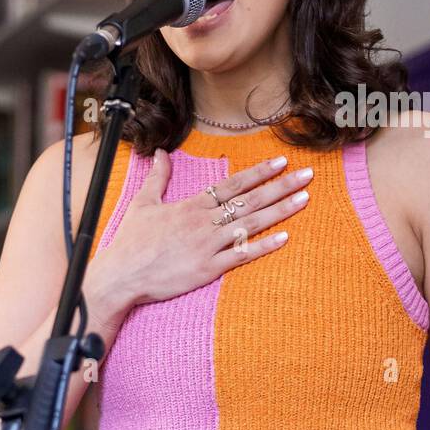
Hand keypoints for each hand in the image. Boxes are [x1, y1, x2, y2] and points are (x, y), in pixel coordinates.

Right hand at [86, 152, 313, 322]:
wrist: (122, 275)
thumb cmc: (131, 242)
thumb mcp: (142, 203)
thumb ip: (157, 177)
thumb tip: (163, 153)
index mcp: (191, 206)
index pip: (232, 184)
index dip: (258, 173)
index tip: (281, 162)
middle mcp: (204, 222)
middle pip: (249, 201)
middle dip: (280, 186)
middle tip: (307, 175)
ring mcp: (208, 246)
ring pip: (250, 225)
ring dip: (279, 211)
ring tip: (304, 199)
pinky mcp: (208, 269)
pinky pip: (241, 256)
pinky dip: (263, 247)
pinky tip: (284, 238)